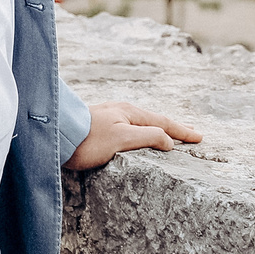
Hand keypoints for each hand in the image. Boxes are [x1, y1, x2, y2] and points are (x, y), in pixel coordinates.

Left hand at [65, 101, 201, 171]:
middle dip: (174, 128)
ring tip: (170, 137)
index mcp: (130, 113)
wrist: (55, 134)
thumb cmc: (87, 138)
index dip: (182, 131)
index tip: (199, 137)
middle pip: (155, 121)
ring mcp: (111, 118)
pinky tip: (140, 139)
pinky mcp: (100, 127)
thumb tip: (169, 141)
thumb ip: (147, 137)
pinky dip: (144, 134)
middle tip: (191, 134)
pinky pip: (131, 129)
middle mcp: (122, 112)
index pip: (163, 123)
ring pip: (142, 124)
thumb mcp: (122, 138)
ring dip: (159, 130)